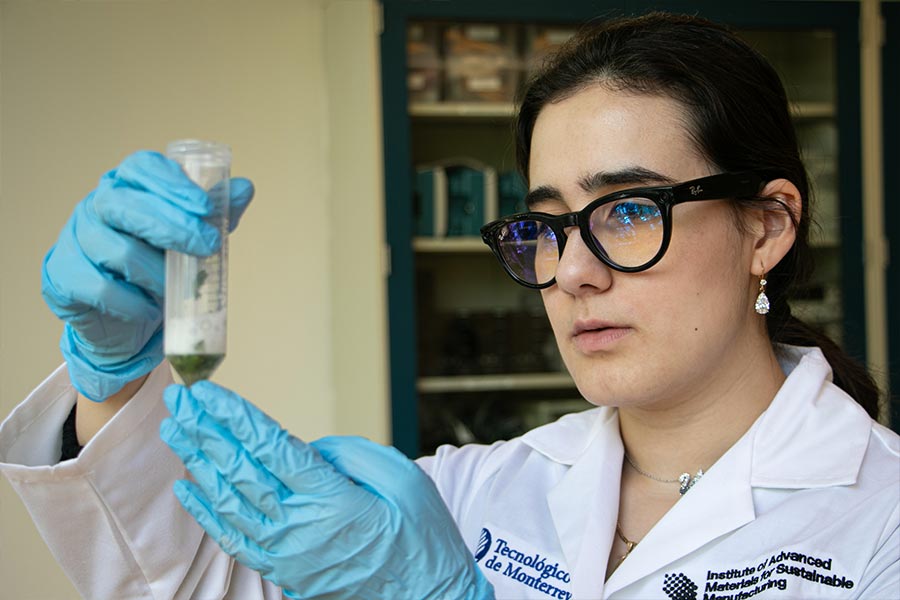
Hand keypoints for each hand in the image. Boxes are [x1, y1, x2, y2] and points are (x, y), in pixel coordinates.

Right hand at [41, 151, 253, 400]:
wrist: (122, 318)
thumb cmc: (156, 265)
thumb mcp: (191, 236)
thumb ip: (216, 213)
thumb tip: (246, 188)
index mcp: (126, 187)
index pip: (141, 167)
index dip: (172, 183)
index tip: (204, 205)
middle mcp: (95, 206)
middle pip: (126, 206)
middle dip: (172, 226)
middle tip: (208, 246)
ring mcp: (75, 239)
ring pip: (117, 251)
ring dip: (156, 273)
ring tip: (176, 289)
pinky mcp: (63, 277)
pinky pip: (100, 288)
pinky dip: (133, 302)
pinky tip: (150, 310)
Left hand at [160, 382, 493, 599]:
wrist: (427, 596)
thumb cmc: (421, 535)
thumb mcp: (404, 479)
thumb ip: (351, 455)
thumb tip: (308, 448)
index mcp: (331, 497)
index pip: (270, 447)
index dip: (234, 416)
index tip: (208, 392)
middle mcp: (300, 525)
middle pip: (239, 470)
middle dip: (204, 430)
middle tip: (179, 400)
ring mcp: (286, 552)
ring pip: (228, 501)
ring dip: (196, 462)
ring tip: (174, 431)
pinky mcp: (283, 570)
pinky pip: (233, 539)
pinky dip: (206, 512)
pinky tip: (186, 488)